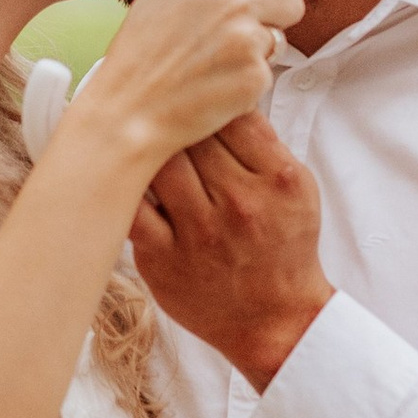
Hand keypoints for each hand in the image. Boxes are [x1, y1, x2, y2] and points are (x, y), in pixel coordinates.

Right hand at [82, 0, 302, 171]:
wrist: (129, 112)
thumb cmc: (140, 55)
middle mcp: (233, 3)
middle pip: (291, 0)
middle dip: (275, 16)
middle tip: (241, 32)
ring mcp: (247, 42)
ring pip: (280, 40)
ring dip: (258, 51)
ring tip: (216, 62)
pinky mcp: (255, 78)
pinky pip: (268, 73)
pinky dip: (248, 82)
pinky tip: (215, 85)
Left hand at [130, 112, 333, 392]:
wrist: (274, 320)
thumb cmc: (284, 247)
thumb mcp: (297, 189)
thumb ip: (264, 143)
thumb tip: (219, 97)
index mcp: (278, 178)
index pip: (233, 113)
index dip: (208, 99)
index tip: (195, 98)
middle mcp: (240, 203)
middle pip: (192, 133)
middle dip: (174, 118)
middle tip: (160, 109)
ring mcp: (199, 232)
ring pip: (158, 162)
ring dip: (147, 146)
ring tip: (140, 137)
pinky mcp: (163, 258)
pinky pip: (132, 209)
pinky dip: (123, 188)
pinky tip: (120, 176)